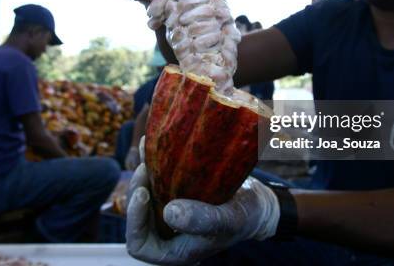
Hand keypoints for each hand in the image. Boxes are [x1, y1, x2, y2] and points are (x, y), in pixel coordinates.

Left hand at [126, 138, 280, 264]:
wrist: (259, 202)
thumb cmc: (247, 216)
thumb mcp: (229, 219)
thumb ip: (203, 220)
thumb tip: (169, 213)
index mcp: (175, 250)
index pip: (139, 244)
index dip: (134, 221)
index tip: (143, 193)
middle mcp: (168, 233)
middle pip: (138, 216)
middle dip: (137, 192)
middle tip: (143, 169)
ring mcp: (170, 213)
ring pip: (144, 196)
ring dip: (142, 175)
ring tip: (147, 152)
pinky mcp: (175, 194)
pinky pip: (156, 180)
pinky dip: (152, 162)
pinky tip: (150, 142)